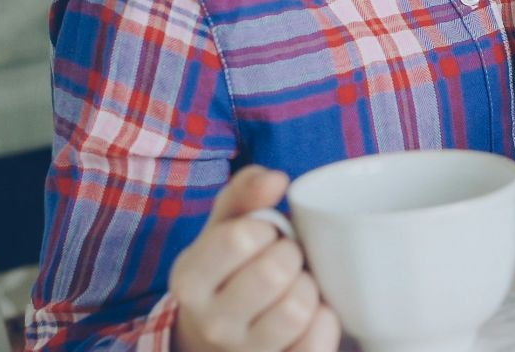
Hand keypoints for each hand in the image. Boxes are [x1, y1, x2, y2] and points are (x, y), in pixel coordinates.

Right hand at [170, 166, 339, 351]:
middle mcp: (211, 323)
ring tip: (296, 285)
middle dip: (290, 254)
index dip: (264, 228)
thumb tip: (276, 179)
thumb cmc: (228, 267)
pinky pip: (317, 341)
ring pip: (297, 309)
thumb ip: (245, 191)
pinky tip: (310, 313)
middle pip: (273, 272)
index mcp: (190, 280)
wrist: (217, 335)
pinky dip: (324, 320)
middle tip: (285, 257)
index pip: (239, 239)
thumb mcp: (224, 225)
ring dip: (308, 288)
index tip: (262, 235)